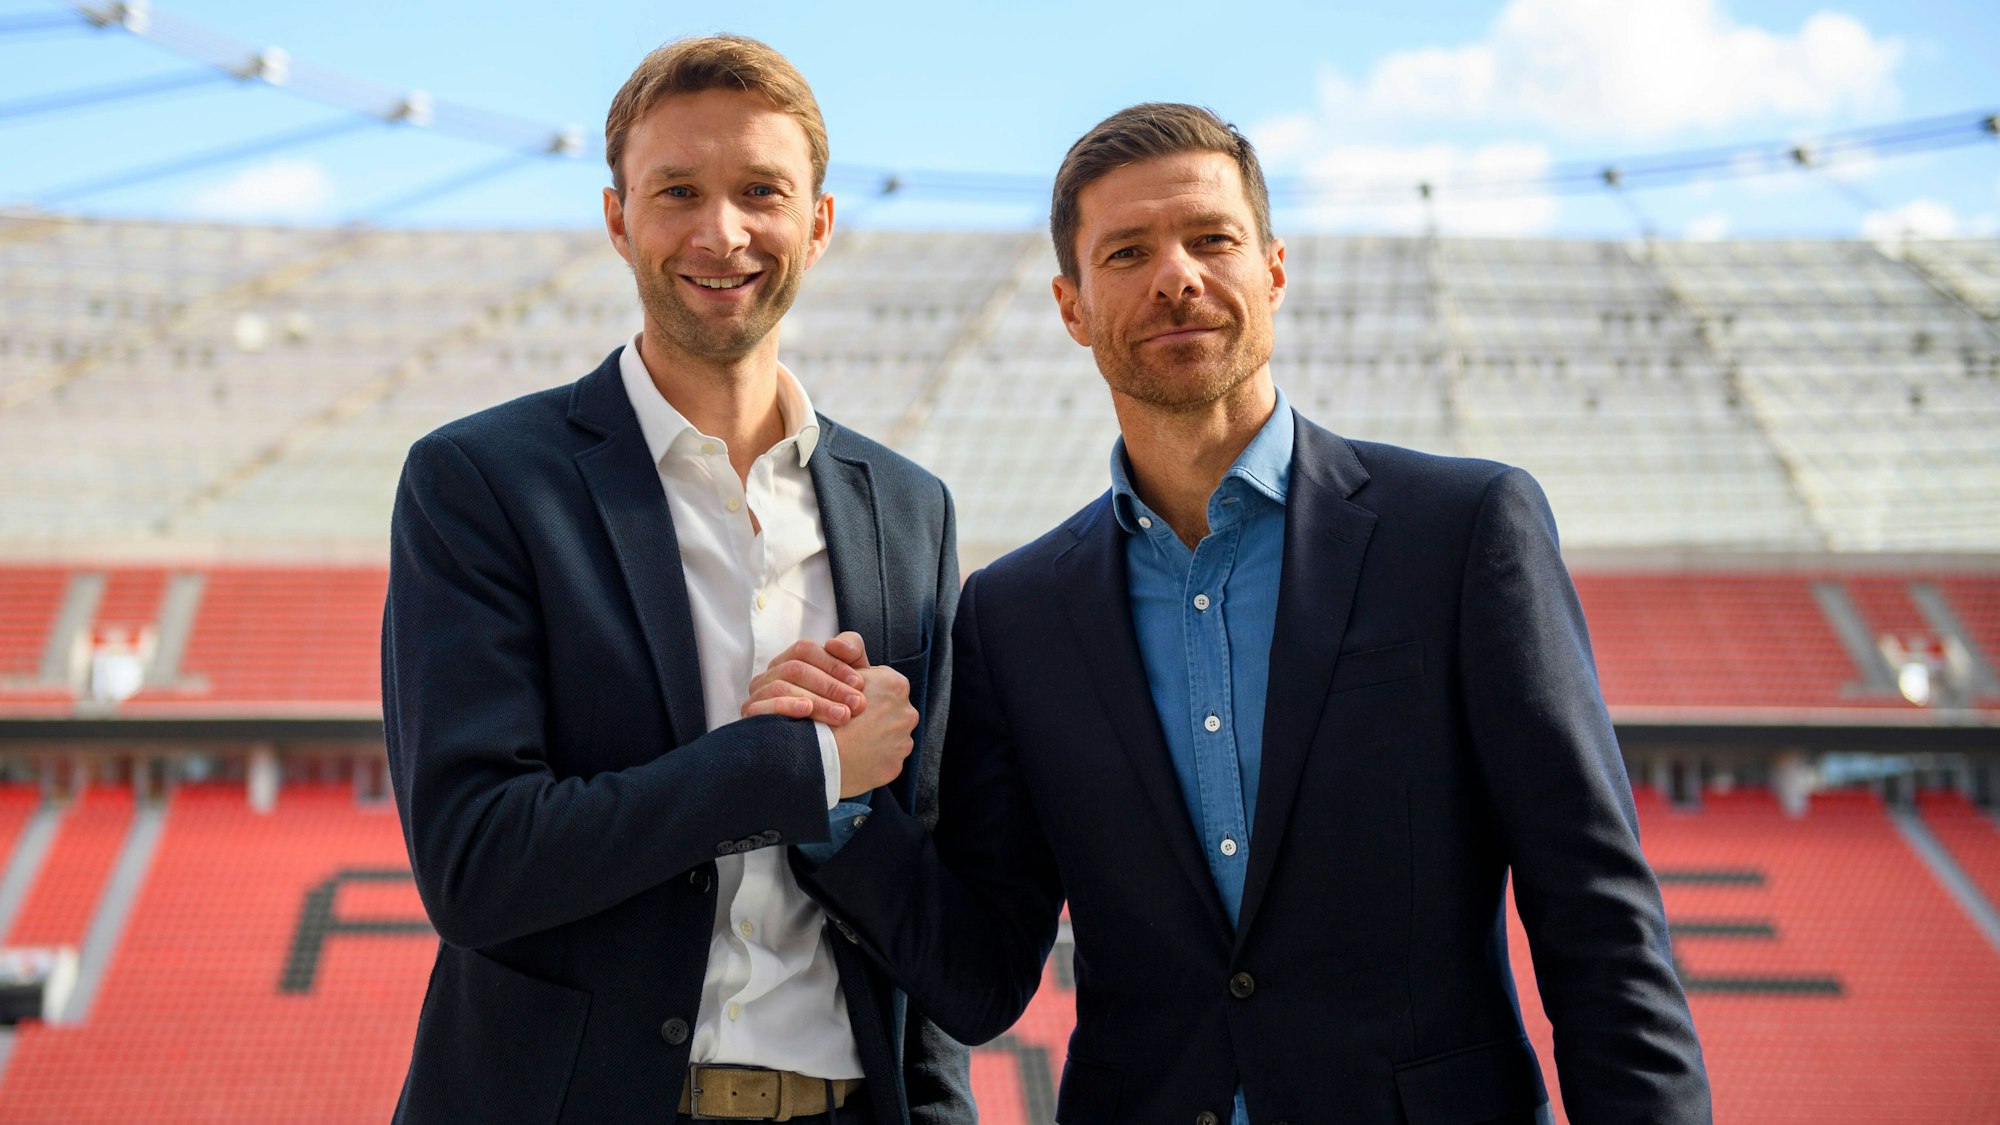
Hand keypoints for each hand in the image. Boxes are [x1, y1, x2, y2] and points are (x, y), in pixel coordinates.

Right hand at [741, 632, 870, 724]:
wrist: (827, 754)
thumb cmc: (840, 708)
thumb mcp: (850, 679)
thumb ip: (851, 652)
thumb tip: (835, 643)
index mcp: (789, 661)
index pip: (805, 650)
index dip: (833, 663)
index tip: (859, 683)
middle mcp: (769, 676)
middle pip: (795, 668)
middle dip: (830, 686)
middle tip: (857, 704)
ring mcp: (757, 697)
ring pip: (782, 687)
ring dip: (817, 700)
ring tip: (842, 715)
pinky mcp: (750, 718)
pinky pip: (762, 708)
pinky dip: (786, 706)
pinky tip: (807, 710)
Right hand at [833, 663, 917, 796]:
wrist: (819, 754)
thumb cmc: (825, 708)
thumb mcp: (837, 671)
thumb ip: (851, 660)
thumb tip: (849, 658)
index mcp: (896, 685)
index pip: (882, 682)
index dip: (861, 689)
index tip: (846, 699)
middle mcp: (907, 712)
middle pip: (889, 709)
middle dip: (872, 713)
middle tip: (847, 721)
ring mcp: (903, 741)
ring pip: (889, 735)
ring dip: (874, 736)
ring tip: (849, 740)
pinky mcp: (895, 765)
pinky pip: (884, 758)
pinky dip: (872, 757)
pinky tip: (853, 756)